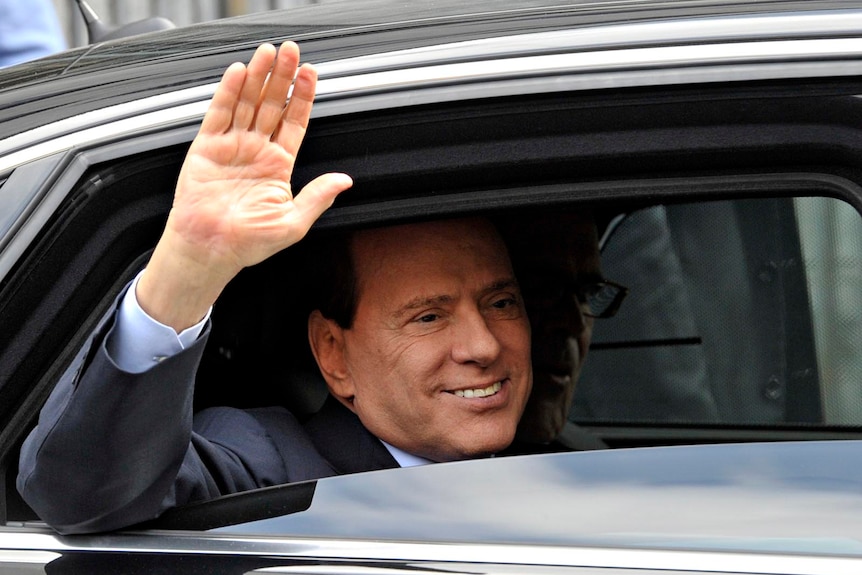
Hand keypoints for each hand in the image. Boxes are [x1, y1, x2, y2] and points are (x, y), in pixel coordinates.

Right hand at [138, 42, 351, 330]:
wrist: (211, 251)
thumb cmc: (249, 243)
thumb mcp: (292, 222)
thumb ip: (317, 197)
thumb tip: (345, 180)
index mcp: (278, 165)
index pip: (294, 122)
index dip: (303, 97)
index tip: (311, 74)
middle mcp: (256, 151)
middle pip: (272, 105)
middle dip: (282, 78)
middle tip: (291, 52)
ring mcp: (231, 147)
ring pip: (247, 103)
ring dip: (257, 77)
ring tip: (268, 53)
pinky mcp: (206, 148)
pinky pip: (218, 114)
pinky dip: (228, 92)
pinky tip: (238, 72)